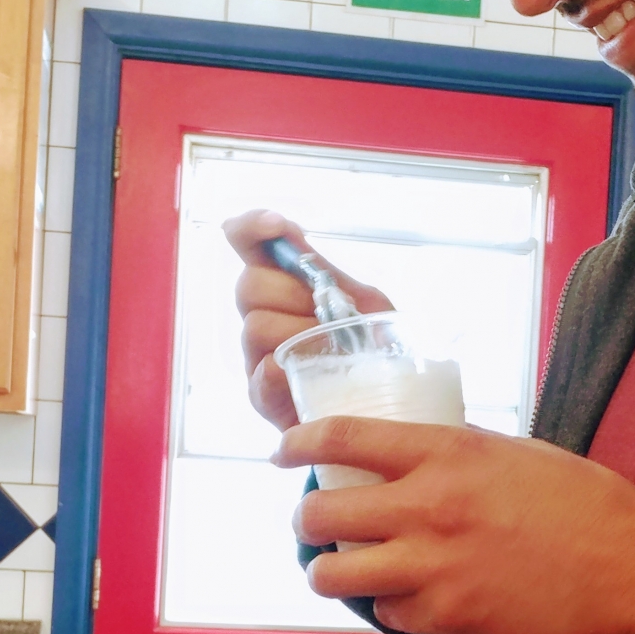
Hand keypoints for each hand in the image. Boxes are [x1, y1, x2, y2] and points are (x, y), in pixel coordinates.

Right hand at [222, 209, 392, 430]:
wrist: (387, 407)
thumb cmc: (373, 349)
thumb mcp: (363, 302)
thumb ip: (323, 270)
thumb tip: (285, 229)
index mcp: (284, 286)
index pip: (248, 244)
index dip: (251, 228)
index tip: (275, 226)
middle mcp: (262, 316)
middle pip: (250, 286)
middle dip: (294, 295)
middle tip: (329, 316)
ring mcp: (257, 355)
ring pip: (257, 327)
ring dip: (301, 335)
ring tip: (336, 352)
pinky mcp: (261, 396)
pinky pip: (265, 371)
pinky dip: (293, 370)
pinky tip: (313, 375)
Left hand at [275, 415, 634, 633]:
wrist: (632, 568)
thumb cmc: (585, 503)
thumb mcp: (514, 453)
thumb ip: (455, 455)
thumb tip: (411, 459)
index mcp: (447, 453)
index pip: (343, 438)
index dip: (298, 442)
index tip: (283, 449)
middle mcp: (428, 507)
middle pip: (320, 514)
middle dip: (304, 519)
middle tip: (312, 521)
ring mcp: (433, 569)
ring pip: (335, 576)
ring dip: (330, 572)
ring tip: (341, 568)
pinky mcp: (448, 619)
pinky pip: (389, 613)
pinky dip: (392, 605)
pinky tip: (413, 595)